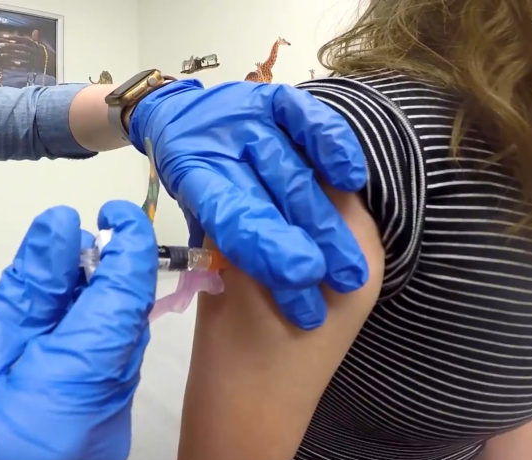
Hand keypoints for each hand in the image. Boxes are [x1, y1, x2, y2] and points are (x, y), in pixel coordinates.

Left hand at [129, 80, 367, 328]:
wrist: (180, 116)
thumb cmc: (199, 174)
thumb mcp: (194, 206)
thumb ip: (218, 236)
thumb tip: (236, 288)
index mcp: (192, 177)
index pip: (225, 214)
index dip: (259, 245)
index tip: (297, 276)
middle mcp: (219, 147)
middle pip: (264, 201)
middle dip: (302, 246)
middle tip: (339, 287)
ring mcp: (246, 119)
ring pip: (289, 172)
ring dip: (322, 220)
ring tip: (352, 267)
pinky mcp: (272, 99)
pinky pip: (305, 118)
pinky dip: (331, 145)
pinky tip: (350, 179)